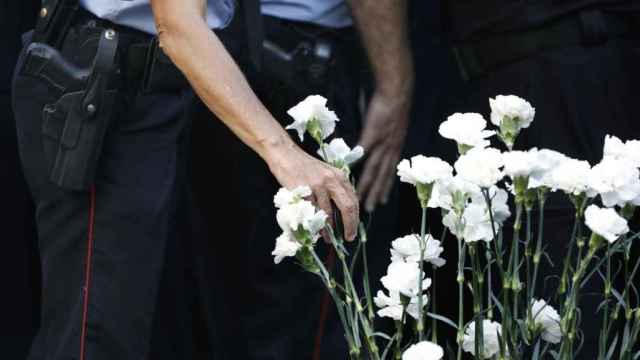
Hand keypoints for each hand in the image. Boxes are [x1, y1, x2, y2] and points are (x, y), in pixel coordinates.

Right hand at [266, 141, 359, 240]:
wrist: (286, 155)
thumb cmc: (305, 167)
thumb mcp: (326, 174)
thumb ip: (336, 189)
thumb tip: (343, 214)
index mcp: (339, 176)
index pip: (353, 200)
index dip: (355, 218)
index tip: (353, 230)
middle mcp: (331, 180)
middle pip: (347, 207)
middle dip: (350, 225)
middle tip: (348, 237)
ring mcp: (317, 185)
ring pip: (328, 213)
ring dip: (328, 229)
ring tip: (328, 238)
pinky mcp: (304, 190)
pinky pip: (311, 212)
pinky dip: (313, 224)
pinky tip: (314, 230)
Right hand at [357, 90, 410, 211]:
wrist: (397, 91)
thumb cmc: (392, 105)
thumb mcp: (393, 127)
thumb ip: (383, 139)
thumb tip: (374, 149)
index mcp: (395, 148)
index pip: (389, 172)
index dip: (385, 188)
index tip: (381, 202)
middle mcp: (391, 149)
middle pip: (382, 175)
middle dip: (376, 193)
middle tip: (369, 209)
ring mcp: (383, 142)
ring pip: (374, 168)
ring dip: (367, 184)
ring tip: (360, 197)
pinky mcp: (374, 132)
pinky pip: (364, 149)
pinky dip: (357, 160)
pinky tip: (349, 171)